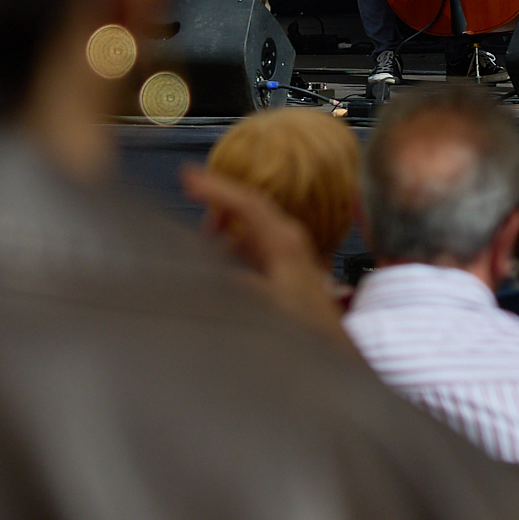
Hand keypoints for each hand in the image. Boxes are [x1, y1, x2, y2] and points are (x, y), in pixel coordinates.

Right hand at [181, 162, 350, 347]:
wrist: (331, 344)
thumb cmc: (306, 325)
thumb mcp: (272, 305)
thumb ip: (241, 285)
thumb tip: (213, 269)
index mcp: (284, 241)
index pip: (248, 203)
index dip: (217, 188)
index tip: (188, 176)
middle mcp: (287, 239)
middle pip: (248, 207)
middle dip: (217, 197)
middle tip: (186, 187)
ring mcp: (287, 251)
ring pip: (248, 225)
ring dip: (222, 221)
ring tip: (195, 226)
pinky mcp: (283, 264)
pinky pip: (251, 243)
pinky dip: (230, 240)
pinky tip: (215, 250)